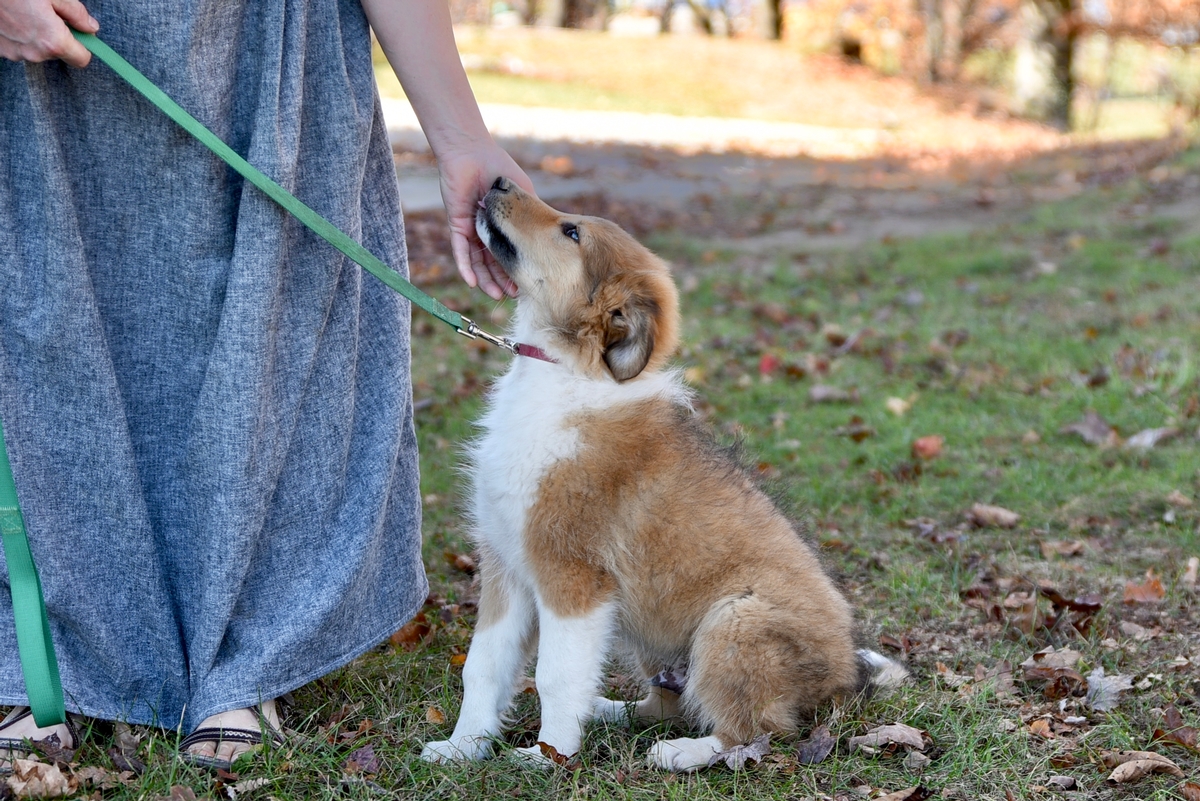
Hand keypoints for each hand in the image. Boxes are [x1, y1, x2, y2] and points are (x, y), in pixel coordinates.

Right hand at [0, 0, 97, 66]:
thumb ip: (76, 13)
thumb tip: (90, 27)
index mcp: (53, 42)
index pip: (82, 60)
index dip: (84, 46)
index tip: (80, 34)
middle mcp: (34, 53)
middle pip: (57, 53)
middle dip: (57, 36)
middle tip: (46, 13)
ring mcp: (14, 53)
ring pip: (36, 49)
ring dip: (36, 35)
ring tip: (24, 12)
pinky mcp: (0, 49)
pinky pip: (18, 46)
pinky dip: (19, 34)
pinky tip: (12, 16)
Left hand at [437, 139, 534, 299]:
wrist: (472, 153)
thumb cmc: (499, 170)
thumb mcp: (523, 196)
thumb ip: (532, 215)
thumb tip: (550, 236)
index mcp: (503, 226)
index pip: (510, 253)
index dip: (517, 269)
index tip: (528, 284)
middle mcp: (486, 232)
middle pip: (493, 263)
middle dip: (503, 280)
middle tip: (514, 296)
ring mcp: (471, 230)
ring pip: (477, 262)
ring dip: (485, 279)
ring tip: (495, 295)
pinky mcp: (457, 225)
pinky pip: (460, 250)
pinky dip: (465, 266)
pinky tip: (472, 282)